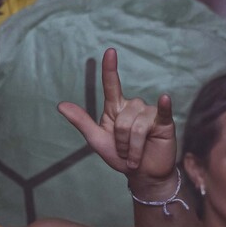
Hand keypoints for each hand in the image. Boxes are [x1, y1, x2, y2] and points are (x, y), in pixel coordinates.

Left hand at [57, 49, 176, 184]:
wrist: (142, 175)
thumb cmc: (120, 156)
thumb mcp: (97, 139)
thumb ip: (81, 121)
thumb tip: (60, 105)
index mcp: (116, 108)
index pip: (112, 84)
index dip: (110, 68)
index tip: (110, 51)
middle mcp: (133, 106)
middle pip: (122, 121)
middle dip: (121, 143)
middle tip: (125, 153)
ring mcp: (150, 112)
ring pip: (136, 127)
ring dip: (133, 148)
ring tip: (135, 155)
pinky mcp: (164, 121)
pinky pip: (162, 112)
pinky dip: (164, 106)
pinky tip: (164, 99)